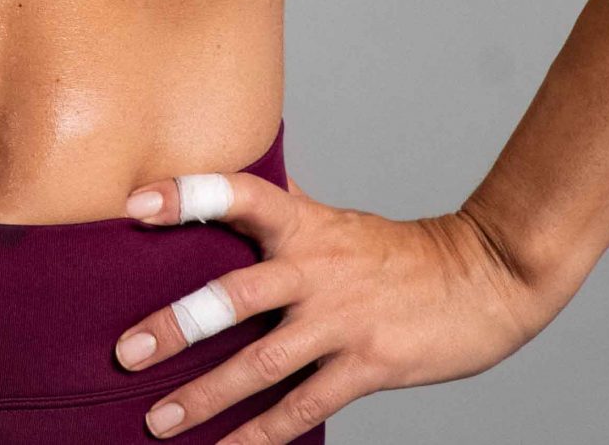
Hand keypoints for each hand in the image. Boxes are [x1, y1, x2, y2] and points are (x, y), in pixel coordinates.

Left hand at [110, 168, 565, 438]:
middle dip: (175, 327)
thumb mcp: (337, 220)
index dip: (187, 195)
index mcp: (305, 224)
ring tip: (157, 421)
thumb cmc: (399, 252)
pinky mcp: (367, 366)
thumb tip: (232, 189)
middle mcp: (316, 268)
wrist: (484, 278)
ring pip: (260, 362)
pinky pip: (303, 406)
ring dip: (205, 396)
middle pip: (234, 295)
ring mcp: (341, 320)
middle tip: (124, 353)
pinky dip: (261, 436)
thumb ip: (284, 211)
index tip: (135, 205)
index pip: (239, 194)